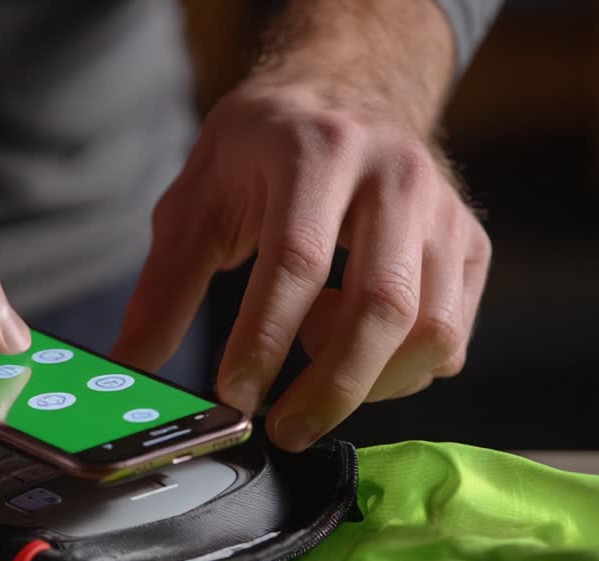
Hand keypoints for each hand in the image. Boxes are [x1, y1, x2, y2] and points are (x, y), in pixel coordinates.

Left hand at [114, 80, 489, 450]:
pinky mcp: (470, 246)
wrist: (345, 92)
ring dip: (367, 381)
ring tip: (312, 363)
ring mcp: (444, 213)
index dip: (264, 341)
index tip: (232, 395)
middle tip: (282, 430)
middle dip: (329, 388)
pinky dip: (401, 371)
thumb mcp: (199, 199)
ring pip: (429, 331)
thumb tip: (128, 369)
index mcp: (317, 153)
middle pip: (382, 306)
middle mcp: (395, 176)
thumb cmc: (264, 151)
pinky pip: (449, 339)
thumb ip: (165, 286)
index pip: (297, 262)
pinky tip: (354, 345)